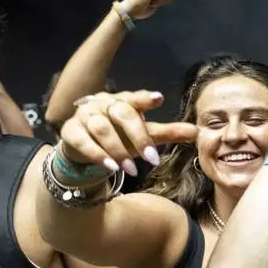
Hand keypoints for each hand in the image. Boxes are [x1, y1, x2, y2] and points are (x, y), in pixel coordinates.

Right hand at [58, 90, 197, 175]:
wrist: (84, 149)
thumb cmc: (119, 137)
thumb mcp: (144, 136)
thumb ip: (168, 132)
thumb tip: (197, 131)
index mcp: (123, 101)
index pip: (135, 98)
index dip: (146, 98)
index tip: (159, 98)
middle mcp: (103, 103)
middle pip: (121, 113)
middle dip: (138, 136)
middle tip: (151, 157)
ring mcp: (85, 116)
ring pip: (101, 128)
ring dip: (118, 150)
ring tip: (132, 170)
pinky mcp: (70, 131)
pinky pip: (83, 141)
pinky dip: (98, 155)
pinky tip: (111, 168)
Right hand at [120, 0, 176, 20]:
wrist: (128, 12)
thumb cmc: (141, 8)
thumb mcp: (156, 0)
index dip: (164, 1)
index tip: (152, 2)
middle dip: (163, 1)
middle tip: (150, 2)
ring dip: (160, 2)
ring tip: (148, 2)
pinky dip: (158, 3)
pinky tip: (148, 2)